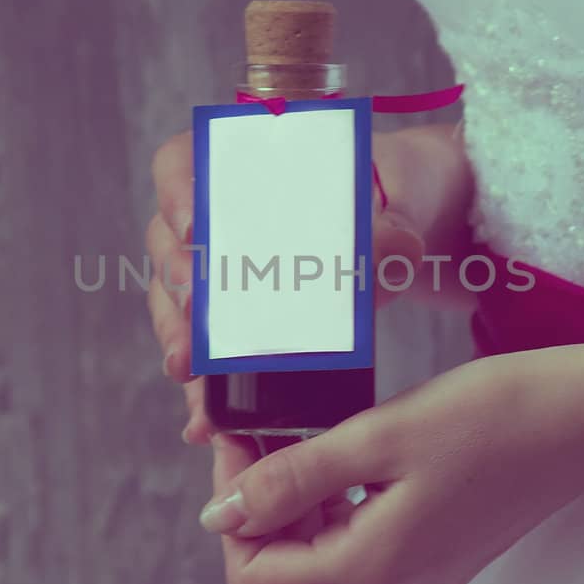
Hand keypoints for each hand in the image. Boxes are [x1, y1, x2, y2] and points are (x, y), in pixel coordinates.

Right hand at [144, 126, 448, 444]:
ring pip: (178, 304)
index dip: (174, 193)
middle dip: (176, 288)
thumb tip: (388, 249)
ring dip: (179, 341)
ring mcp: (223, 270)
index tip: (194, 227)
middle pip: (169, 245)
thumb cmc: (397, 191)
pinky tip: (206, 420)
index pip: (181, 163)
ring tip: (191, 376)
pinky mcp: (240, 320)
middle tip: (192, 317)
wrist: (415, 222)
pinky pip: (209, 351)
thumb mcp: (404, 197)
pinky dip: (206, 386)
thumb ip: (394, 223)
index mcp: (245, 162)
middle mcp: (219, 215)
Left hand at [196, 346, 583, 583]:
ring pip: (320, 556)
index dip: (231, 510)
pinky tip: (344, 447)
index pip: (253, 575)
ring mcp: (419, 574)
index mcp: (373, 570)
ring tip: (298, 430)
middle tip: (259, 429)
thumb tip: (221, 514)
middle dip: (257, 505)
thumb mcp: (380, 437)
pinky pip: (360, 542)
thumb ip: (294, 478)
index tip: (236, 439)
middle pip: (283, 571)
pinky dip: (335, 501)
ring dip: (295, 501)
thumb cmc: (497, 417)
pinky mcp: (439, 550)